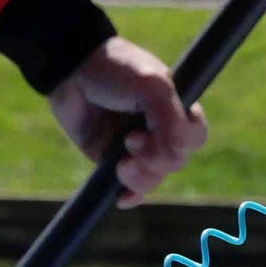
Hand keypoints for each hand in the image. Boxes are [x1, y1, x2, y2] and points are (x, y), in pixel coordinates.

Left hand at [48, 36, 206, 206]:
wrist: (70, 68)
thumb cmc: (117, 69)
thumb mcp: (153, 87)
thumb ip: (172, 120)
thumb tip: (177, 155)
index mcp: (177, 110)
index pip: (195, 138)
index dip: (181, 142)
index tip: (154, 129)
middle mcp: (160, 130)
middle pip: (175, 162)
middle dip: (154, 157)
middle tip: (130, 138)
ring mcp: (136, 146)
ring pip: (154, 177)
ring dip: (140, 175)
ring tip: (120, 162)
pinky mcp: (110, 158)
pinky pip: (130, 186)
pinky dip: (130, 194)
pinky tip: (122, 198)